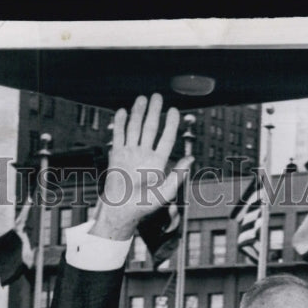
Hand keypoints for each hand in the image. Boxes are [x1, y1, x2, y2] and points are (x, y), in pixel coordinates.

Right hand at [93, 93, 192, 240]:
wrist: (121, 211)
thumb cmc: (143, 206)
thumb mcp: (165, 193)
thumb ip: (178, 176)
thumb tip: (191, 160)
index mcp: (157, 162)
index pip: (166, 138)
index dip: (170, 124)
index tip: (174, 110)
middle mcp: (144, 155)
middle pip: (150, 128)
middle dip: (154, 112)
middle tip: (157, 97)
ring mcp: (130, 153)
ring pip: (134, 128)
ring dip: (138, 113)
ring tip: (141, 99)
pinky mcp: (116, 155)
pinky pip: (119, 135)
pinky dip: (120, 123)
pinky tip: (123, 111)